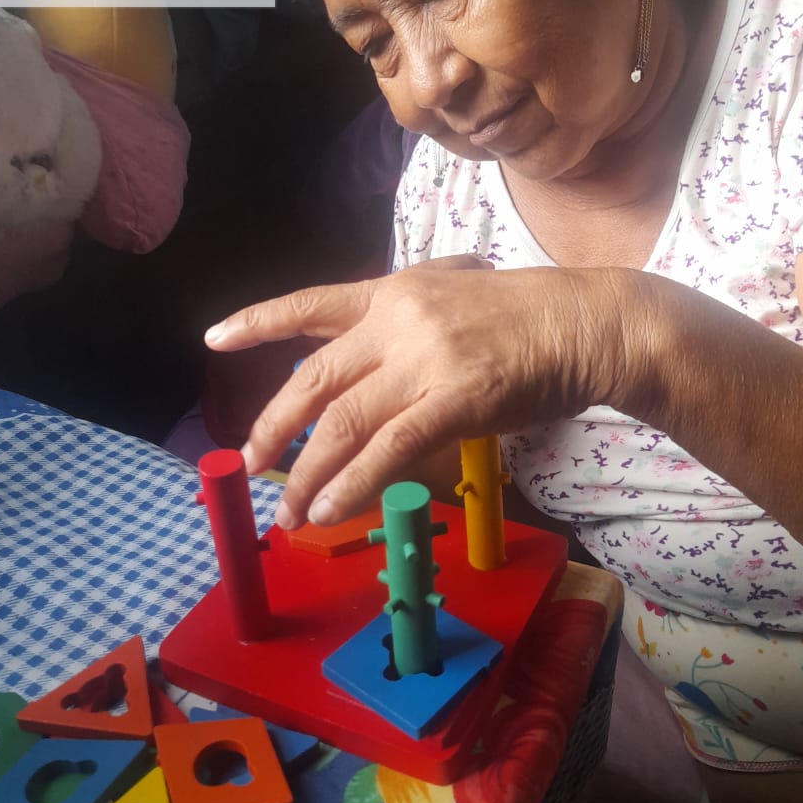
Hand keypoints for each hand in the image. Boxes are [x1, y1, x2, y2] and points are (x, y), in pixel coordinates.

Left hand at [205, 258, 647, 528]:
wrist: (588, 323)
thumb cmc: (532, 316)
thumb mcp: (456, 299)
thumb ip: (409, 325)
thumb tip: (376, 364)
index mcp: (394, 292)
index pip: (313, 303)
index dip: (260, 321)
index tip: (213, 337)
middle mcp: (397, 321)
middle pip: (315, 377)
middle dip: (275, 424)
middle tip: (252, 461)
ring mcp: (424, 360)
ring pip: (344, 422)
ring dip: (310, 471)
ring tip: (291, 510)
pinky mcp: (454, 400)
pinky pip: (389, 449)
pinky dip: (354, 483)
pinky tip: (332, 508)